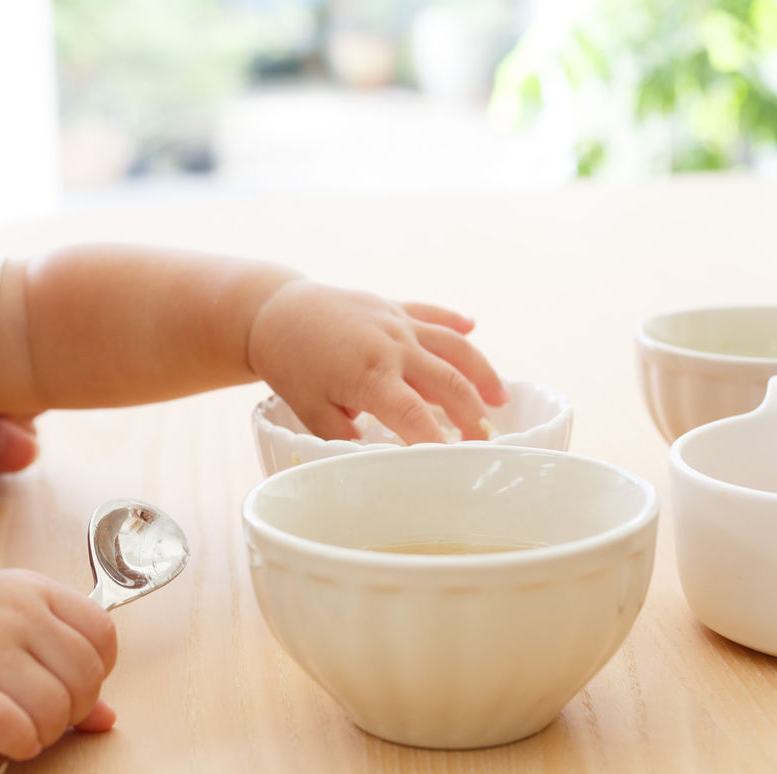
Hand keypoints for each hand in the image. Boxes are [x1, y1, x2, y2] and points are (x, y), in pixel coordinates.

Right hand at [0, 569, 117, 760]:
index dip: (97, 670)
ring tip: (23, 730)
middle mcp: (11, 613)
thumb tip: (107, 718)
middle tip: (45, 716)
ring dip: (47, 732)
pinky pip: (13, 726)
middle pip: (85, 674)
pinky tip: (7, 742)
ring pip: (54, 705)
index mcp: (32, 591)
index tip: (70, 685)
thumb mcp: (15, 634)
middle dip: (74, 708)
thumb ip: (63, 667)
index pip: (102, 633)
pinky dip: (19, 743)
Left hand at [247, 281, 507, 442]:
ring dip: (481, 371)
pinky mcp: (393, 306)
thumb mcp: (310, 411)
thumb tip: (371, 463)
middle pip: (448, 382)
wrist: (274, 312)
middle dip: (472, 415)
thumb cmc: (290, 365)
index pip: (415, 417)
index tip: (456, 465)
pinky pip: (431, 313)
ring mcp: (396, 322)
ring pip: (452, 346)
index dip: (437, 443)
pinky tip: (473, 328)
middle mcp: (392, 346)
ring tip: (502, 398)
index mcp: (370, 376)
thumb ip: (342, 438)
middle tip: (487, 443)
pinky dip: (454, 322)